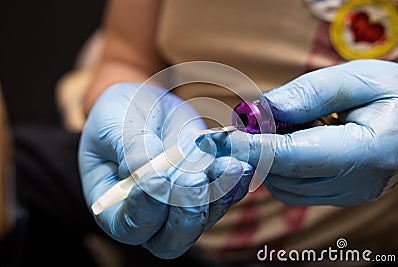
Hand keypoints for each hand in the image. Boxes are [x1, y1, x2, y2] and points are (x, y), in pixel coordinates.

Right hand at [78, 83, 252, 257]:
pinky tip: (239, 163)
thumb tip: (145, 170)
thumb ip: (127, 147)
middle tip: (194, 177)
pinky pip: (225, 196)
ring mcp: (181, 205)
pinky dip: (234, 182)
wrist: (146, 106)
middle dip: (186, 210)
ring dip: (218, 194)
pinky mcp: (206, 190)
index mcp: (114, 205)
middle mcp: (149, 215)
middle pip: (171, 240)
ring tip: (226, 165)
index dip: (143, 211)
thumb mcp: (113, 123)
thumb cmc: (119, 116)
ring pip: (204, 219)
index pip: (128, 227)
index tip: (156, 179)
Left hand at [197, 59, 397, 205]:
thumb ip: (310, 94)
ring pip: (282, 185)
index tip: (217, 139)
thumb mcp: (359, 79)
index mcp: (365, 152)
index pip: (290, 157)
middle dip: (256, 148)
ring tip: (287, 126)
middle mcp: (354, 183)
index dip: (249, 148)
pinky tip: (296, 142)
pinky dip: (281, 166)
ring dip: (269, 157)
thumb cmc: (397, 95)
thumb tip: (263, 108)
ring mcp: (347, 194)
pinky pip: (293, 187)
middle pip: (281, 174)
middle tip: (253, 119)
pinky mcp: (339, 195)